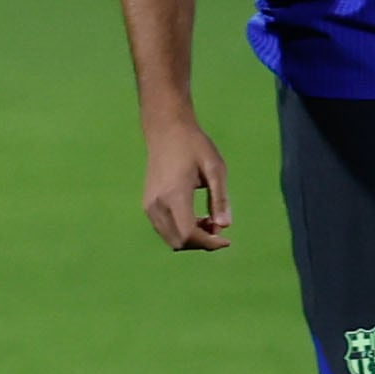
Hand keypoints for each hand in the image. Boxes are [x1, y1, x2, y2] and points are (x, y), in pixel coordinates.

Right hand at [141, 118, 230, 250]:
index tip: (227, 240)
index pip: (188, 234)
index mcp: (174, 195)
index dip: (209, 243)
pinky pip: (164, 229)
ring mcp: (149, 205)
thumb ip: (220, 199)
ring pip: (170, 239)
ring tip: (209, 220)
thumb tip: (225, 227)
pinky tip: (195, 217)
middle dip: (201, 243)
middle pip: (179, 242)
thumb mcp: (215, 169)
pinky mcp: (148, 203)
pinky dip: (181, 232)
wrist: (166, 130)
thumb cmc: (193, 145)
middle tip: (219, 227)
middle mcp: (157, 204)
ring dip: (191, 238)